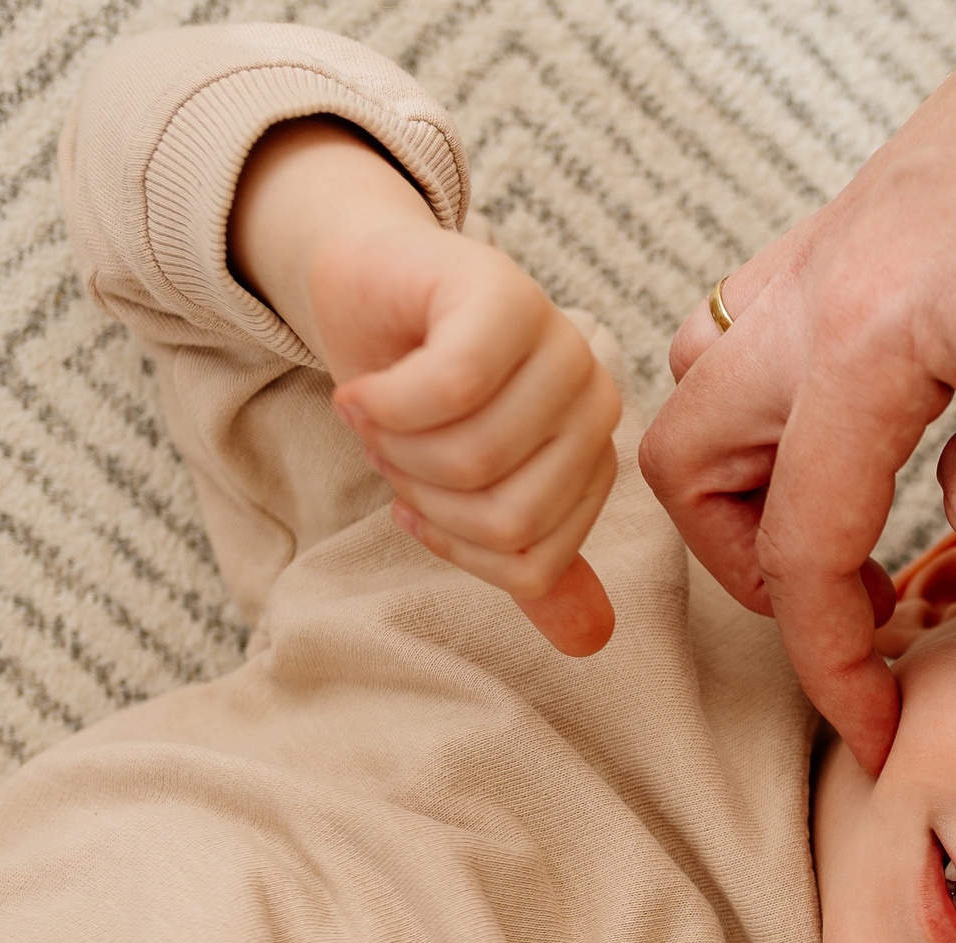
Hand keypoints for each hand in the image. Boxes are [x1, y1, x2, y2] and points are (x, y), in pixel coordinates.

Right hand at [231, 119, 622, 656]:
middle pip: (509, 519)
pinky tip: (362, 391)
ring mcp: (559, 344)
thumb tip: (589, 644)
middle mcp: (594, 400)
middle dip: (423, 500)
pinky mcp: (504, 295)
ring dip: (395, 451)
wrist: (366, 286)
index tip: (414, 501)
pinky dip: (381, 405)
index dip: (453, 545)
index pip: (534, 564)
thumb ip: (527, 560)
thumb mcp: (470, 492)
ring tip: (376, 417)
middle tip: (390, 452)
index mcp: (593, 457)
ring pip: (475, 460)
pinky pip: (451, 388)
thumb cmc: (421, 394)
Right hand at [637, 0, 955, 770]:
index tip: (876, 732)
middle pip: (690, 471)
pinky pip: (761, 345)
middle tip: (857, 616)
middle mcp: (812, 300)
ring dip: (758, 496)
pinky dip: (790, 423)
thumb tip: (955, 544)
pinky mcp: (857, 239)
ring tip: (864, 542)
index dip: (831, 664)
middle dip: (754, 575)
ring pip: (707, 401)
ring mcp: (823, 260)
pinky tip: (890, 446)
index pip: (804, 551)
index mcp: (865, 346)